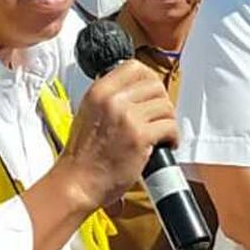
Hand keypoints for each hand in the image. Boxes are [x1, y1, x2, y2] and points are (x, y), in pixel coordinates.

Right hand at [56, 60, 176, 208]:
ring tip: (162, 133)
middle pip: (155, 85)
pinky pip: (170, 126)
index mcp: (99, 91)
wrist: (77, 182)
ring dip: (168, 120)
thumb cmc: (83, 155)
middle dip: (161, 102)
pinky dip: (172, 137)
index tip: (152, 93)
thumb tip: (135, 91)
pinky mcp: (139, 137)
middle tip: (158, 117)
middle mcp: (112, 100)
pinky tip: (165, 144)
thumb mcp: (88, 113)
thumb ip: (109, 98)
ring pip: (166, 106)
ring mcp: (127, 117)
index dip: (149, 79)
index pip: (135, 67)